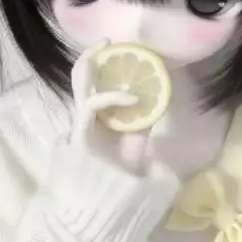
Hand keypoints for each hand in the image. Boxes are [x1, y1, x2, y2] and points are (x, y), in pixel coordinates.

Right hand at [69, 39, 154, 174]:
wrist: (112, 201)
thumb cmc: (124, 171)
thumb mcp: (140, 138)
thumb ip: (145, 119)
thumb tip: (161, 98)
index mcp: (99, 115)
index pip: (96, 83)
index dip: (105, 65)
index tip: (121, 50)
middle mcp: (87, 114)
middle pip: (80, 78)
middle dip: (90, 56)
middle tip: (106, 41)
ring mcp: (82, 122)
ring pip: (79, 84)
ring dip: (91, 64)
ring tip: (107, 49)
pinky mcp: (81, 132)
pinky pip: (92, 105)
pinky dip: (113, 97)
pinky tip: (133, 99)